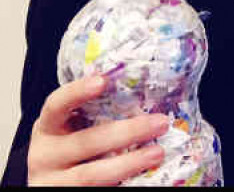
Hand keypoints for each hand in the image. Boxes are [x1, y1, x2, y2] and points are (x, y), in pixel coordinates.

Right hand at [27, 76, 168, 185]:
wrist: (47, 185)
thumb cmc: (69, 148)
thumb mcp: (73, 129)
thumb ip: (96, 114)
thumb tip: (145, 93)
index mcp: (48, 128)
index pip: (56, 106)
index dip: (77, 92)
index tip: (103, 81)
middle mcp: (44, 155)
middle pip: (85, 142)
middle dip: (127, 132)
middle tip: (160, 122)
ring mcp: (53, 182)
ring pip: (90, 175)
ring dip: (129, 163)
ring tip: (158, 152)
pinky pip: (96, 190)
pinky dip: (122, 182)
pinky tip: (145, 174)